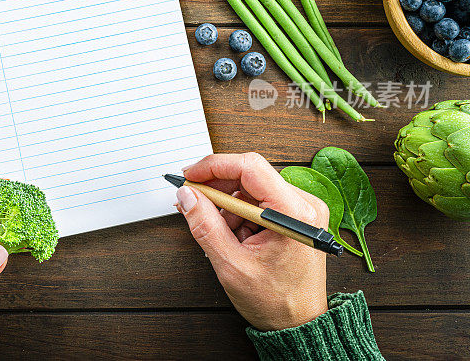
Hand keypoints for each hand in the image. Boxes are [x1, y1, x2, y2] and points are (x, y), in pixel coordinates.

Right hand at [175, 153, 329, 331]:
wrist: (299, 324)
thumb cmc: (276, 301)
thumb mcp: (230, 264)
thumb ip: (205, 225)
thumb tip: (187, 195)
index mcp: (294, 213)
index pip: (250, 168)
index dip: (214, 166)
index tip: (190, 175)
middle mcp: (304, 205)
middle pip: (249, 176)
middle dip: (217, 189)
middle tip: (192, 201)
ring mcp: (301, 209)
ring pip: (251, 189)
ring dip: (227, 206)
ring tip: (221, 235)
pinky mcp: (295, 216)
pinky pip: (259, 201)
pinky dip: (239, 214)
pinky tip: (232, 236)